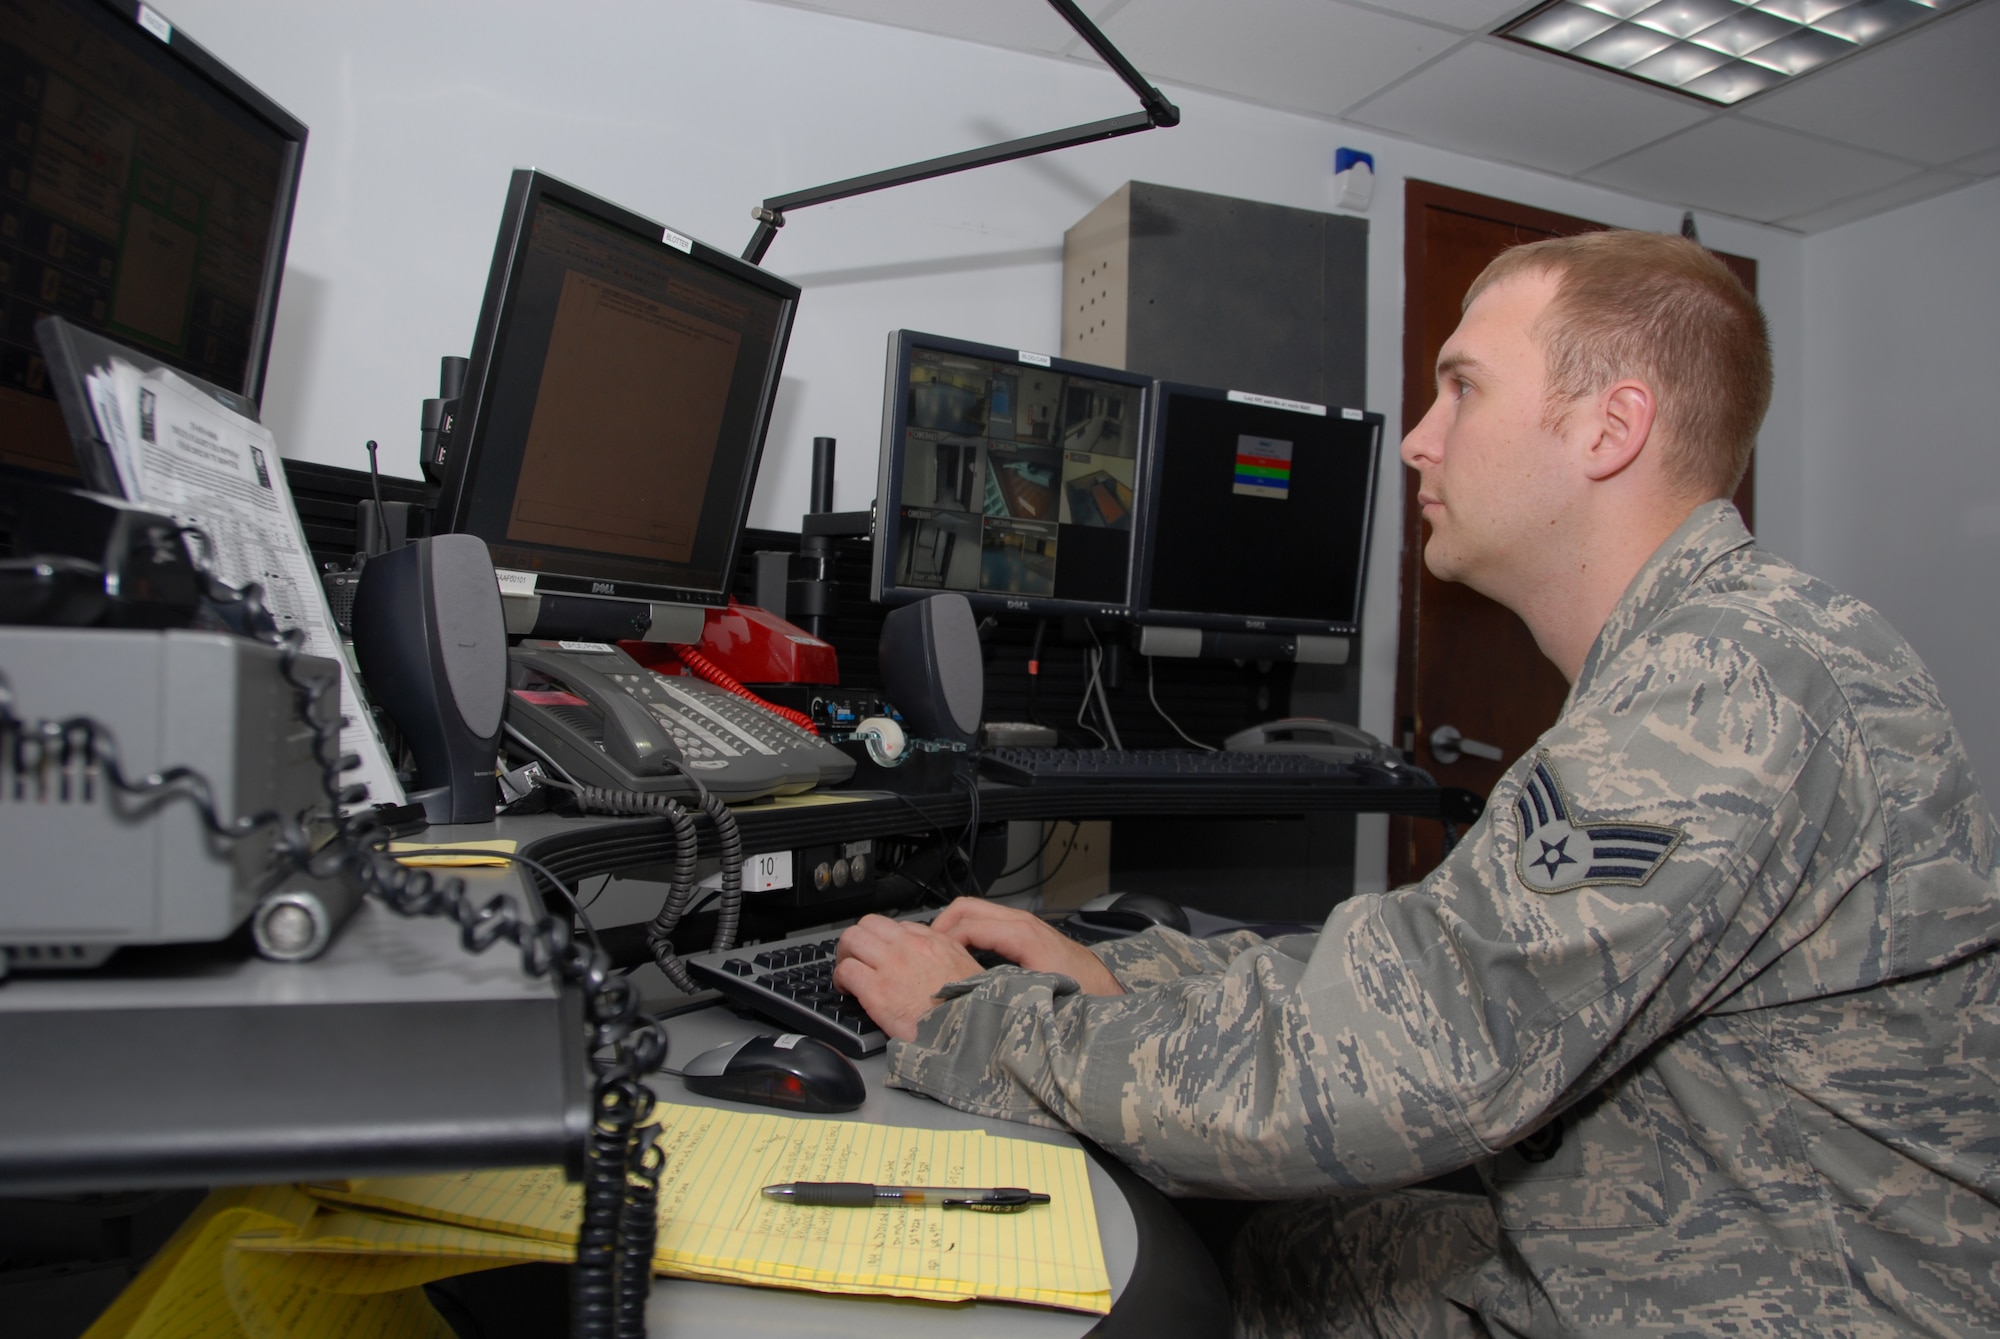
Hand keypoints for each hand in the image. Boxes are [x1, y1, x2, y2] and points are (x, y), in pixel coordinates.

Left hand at [831, 915, 983, 1041]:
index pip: (894, 925)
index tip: (879, 952)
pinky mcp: (877, 991)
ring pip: (851, 939)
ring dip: (845, 955)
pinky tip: (846, 990)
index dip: (882, 939)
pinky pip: (847, 970)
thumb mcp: (966, 965)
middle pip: (867, 924)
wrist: (964, 1032)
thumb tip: (930, 945)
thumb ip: (945, 949)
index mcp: (930, 941)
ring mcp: (890, 966)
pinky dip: (841, 978)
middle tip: (856, 957)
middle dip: (857, 940)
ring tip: (848, 972)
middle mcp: (908, 947)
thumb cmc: (967, 1006)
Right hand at [931, 898, 1123, 997]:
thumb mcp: (1037, 993)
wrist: (1104, 992)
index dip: (943, 941)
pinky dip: (969, 932)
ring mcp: (1024, 925)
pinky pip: (988, 922)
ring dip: (955, 927)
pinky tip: (964, 954)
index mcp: (1022, 935)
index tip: (929, 960)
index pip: (968, 925)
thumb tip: (968, 995)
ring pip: (977, 912)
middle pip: (968, 907)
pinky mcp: (1026, 934)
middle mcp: (1023, 924)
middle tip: (927, 950)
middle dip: (942, 925)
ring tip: (940, 953)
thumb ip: (1002, 990)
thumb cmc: (1078, 993)